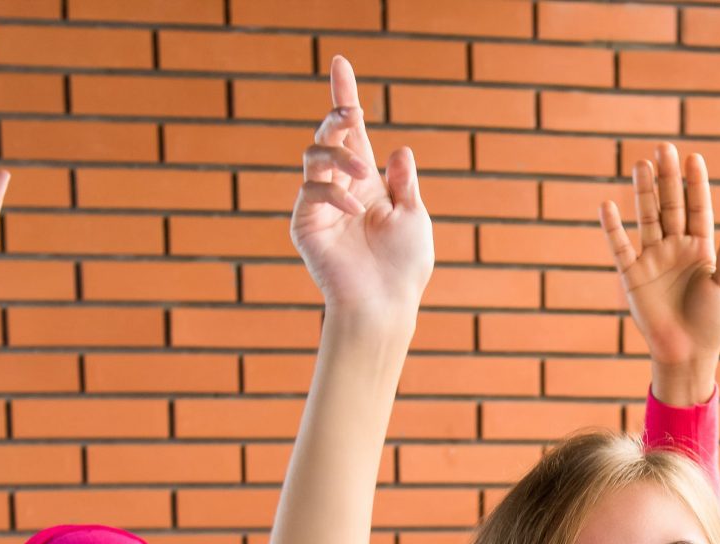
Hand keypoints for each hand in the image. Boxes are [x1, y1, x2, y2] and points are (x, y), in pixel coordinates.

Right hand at [290, 56, 432, 329]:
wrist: (385, 305)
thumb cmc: (405, 268)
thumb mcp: (414, 215)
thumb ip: (403, 182)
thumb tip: (398, 148)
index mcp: (367, 183)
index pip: (354, 132)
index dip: (346, 96)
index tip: (340, 61)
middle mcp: (341, 188)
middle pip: (329, 134)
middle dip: (339, 115)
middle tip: (354, 111)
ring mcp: (320, 205)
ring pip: (315, 154)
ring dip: (339, 154)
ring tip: (362, 174)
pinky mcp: (305, 224)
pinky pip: (312, 190)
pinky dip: (334, 193)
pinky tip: (355, 211)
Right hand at [600, 142, 719, 407]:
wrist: (686, 354)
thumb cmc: (712, 324)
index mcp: (702, 249)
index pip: (698, 208)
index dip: (695, 184)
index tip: (694, 158)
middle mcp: (676, 248)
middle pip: (670, 205)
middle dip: (668, 178)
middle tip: (664, 148)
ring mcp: (653, 259)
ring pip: (647, 218)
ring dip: (643, 192)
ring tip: (641, 164)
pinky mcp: (632, 276)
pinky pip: (620, 247)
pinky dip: (612, 228)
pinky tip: (607, 206)